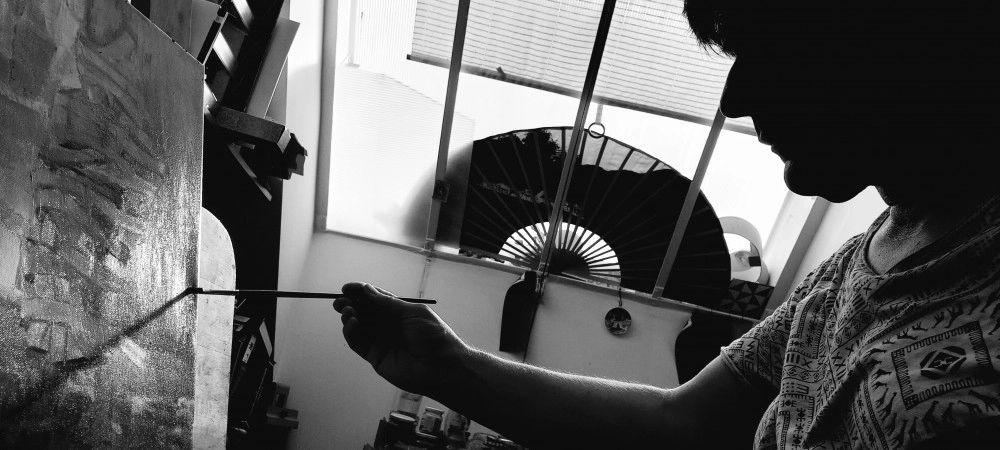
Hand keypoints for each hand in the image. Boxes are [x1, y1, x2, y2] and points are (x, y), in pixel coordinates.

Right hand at [333, 282, 468, 395]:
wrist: (441, 367)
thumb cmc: (434, 336)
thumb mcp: (413, 313)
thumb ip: (388, 303)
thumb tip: (367, 290)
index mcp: (399, 312)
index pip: (376, 299)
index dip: (361, 293)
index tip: (347, 288)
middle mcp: (389, 325)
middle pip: (364, 312)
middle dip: (351, 304)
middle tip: (339, 301)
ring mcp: (381, 341)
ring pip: (359, 327)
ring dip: (350, 317)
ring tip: (347, 311)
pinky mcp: (375, 356)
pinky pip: (358, 343)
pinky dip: (351, 333)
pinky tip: (352, 323)